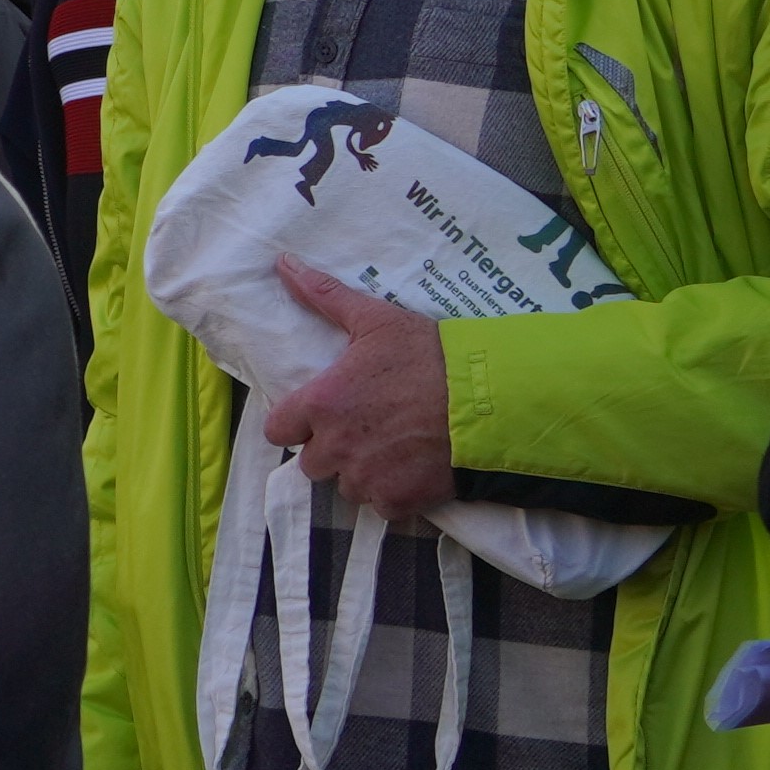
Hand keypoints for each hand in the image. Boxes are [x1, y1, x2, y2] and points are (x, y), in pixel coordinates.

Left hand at [261, 261, 455, 518]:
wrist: (491, 400)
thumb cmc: (431, 357)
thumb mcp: (376, 320)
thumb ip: (325, 297)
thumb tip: (283, 264)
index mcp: (322, 405)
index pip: (277, 430)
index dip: (296, 423)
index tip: (320, 414)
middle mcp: (336, 447)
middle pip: (311, 462)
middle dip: (331, 449)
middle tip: (364, 428)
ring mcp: (367, 477)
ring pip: (346, 485)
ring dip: (361, 472)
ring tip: (391, 447)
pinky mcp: (399, 501)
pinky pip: (381, 505)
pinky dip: (393, 492)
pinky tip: (412, 468)